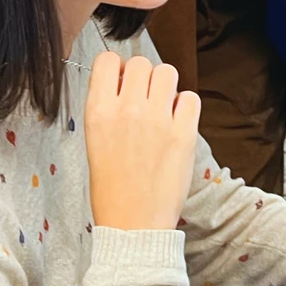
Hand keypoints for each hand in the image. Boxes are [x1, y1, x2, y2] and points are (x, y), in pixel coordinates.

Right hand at [82, 53, 200, 231]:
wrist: (133, 225)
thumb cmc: (112, 188)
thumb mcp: (95, 142)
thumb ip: (108, 107)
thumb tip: (125, 80)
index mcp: (98, 112)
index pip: (107, 60)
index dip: (118, 69)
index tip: (123, 82)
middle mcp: (127, 109)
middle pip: (142, 63)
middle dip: (145, 77)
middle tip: (146, 99)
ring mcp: (157, 120)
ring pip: (168, 72)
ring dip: (167, 87)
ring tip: (163, 110)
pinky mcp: (184, 134)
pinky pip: (191, 98)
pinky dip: (186, 107)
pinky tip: (177, 123)